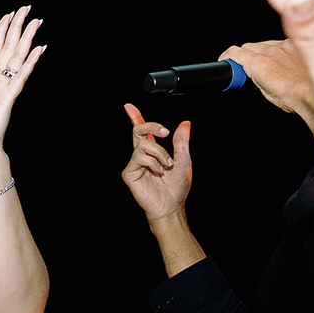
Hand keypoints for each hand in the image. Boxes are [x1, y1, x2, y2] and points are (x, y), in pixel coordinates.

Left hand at [0, 6, 45, 157]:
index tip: (8, 16)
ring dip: (27, 39)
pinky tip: (39, 49)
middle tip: (27, 9)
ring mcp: (4, 86)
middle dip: (17, 28)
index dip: (1, 32)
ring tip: (36, 22)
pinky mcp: (9, 96)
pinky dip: (30, 63)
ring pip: (17, 57)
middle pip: (8, 48)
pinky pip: (21, 76)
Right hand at [122, 104, 192, 221]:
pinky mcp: (129, 173)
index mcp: (153, 151)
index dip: (135, 117)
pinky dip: (153, 162)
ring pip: (144, 144)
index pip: (142, 131)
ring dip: (160, 153)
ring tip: (167, 166)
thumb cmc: (177, 187)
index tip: (129, 107)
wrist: (172, 205)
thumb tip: (185, 124)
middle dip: (152, 125)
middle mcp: (141, 155)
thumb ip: (181, 142)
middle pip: (138, 130)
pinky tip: (158, 171)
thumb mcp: (184, 160)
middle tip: (166, 132)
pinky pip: (140, 157)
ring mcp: (135, 163)